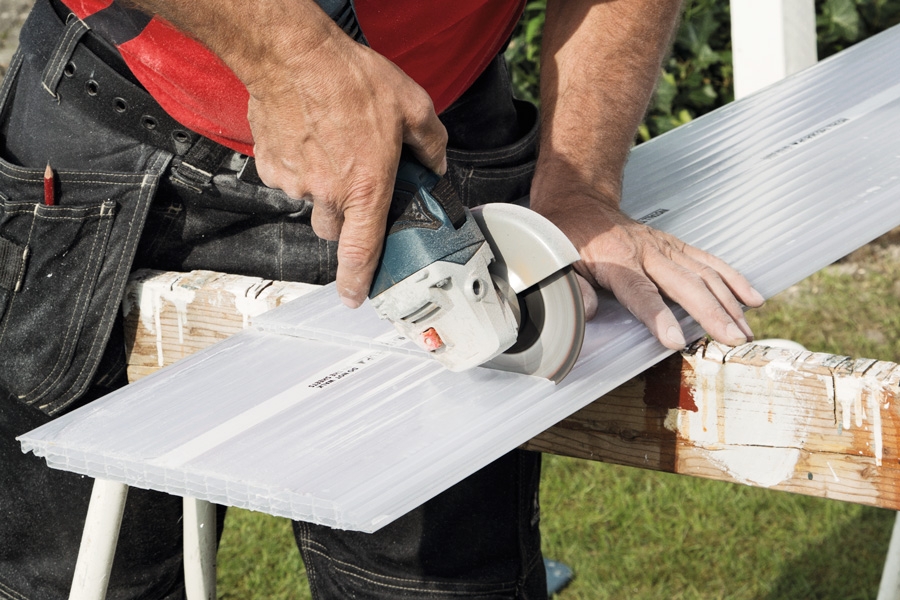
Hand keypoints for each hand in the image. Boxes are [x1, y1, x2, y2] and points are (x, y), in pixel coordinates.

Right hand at [245, 20, 447, 307]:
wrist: (291, 54)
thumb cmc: (349, 79)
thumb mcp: (412, 106)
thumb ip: (431, 144)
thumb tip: (437, 163)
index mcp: (366, 187)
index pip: (361, 251)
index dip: (358, 281)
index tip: (355, 297)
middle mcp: (329, 192)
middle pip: (335, 228)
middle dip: (347, 215)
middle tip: (355, 182)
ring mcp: (296, 182)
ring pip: (312, 202)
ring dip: (323, 185)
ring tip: (333, 145)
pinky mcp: (271, 167)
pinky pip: (289, 179)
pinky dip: (300, 166)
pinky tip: (310, 136)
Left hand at [533, 186, 764, 349]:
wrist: (579, 202)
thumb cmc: (567, 238)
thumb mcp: (557, 263)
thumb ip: (572, 289)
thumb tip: (589, 311)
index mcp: (616, 261)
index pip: (641, 293)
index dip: (658, 317)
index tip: (674, 340)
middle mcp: (647, 252)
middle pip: (685, 285)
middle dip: (711, 314)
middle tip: (731, 340)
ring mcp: (665, 247)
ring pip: (704, 274)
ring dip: (728, 303)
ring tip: (744, 331)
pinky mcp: (675, 246)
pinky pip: (709, 261)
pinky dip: (733, 279)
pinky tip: (752, 298)